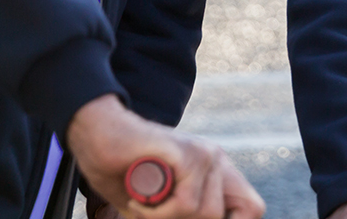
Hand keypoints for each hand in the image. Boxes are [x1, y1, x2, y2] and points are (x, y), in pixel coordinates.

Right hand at [67, 94, 266, 218]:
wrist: (95, 136)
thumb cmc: (121, 173)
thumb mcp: (160, 204)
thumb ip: (182, 216)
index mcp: (215, 171)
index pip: (251, 208)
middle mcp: (216, 160)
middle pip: (244, 212)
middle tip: (161, 214)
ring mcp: (206, 155)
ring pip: (207, 214)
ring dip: (167, 218)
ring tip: (143, 204)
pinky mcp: (189, 154)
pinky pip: (186, 204)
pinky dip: (157, 212)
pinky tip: (136, 199)